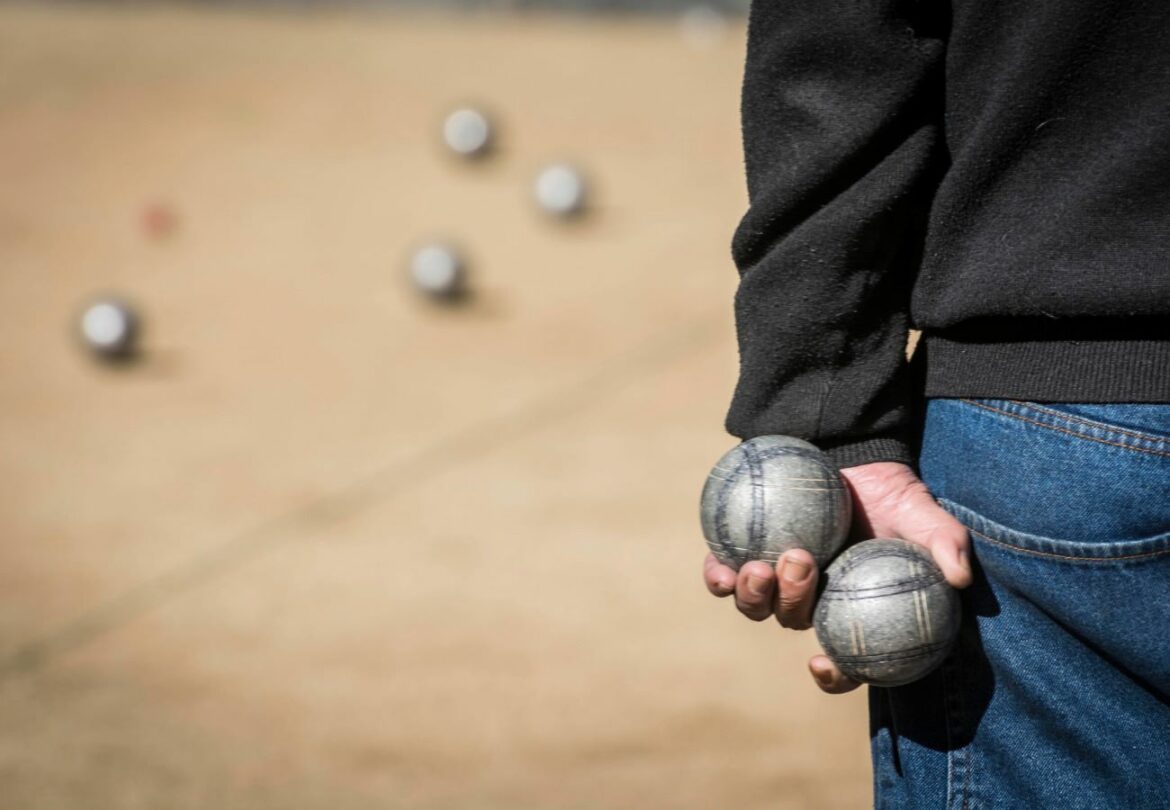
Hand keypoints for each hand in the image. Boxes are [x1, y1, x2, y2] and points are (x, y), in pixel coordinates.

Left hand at [703, 461, 970, 693]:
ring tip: (761, 565)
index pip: (845, 660)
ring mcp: (775, 577)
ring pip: (754, 604)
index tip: (822, 665)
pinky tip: (721, 564)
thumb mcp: (926, 515)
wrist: (850, 451)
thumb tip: (960, 576)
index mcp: (851, 611)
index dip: (834, 676)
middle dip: (790, 602)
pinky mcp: (744, 550)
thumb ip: (945, 543)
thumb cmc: (893, 494)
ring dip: (753, 594)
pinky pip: (722, 573)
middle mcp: (811, 600)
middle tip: (802, 561)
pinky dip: (717, 574)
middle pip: (791, 621)